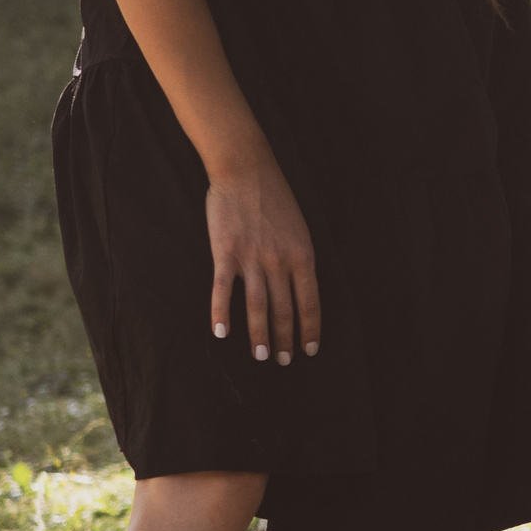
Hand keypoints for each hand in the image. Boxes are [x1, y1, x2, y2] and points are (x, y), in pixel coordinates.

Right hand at [205, 164, 320, 363]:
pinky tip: (220, 333)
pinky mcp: (226, 252)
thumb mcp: (300, 229)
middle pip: (283, 310)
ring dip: (259, 336)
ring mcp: (252, 258)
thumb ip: (300, 259)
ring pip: (257, 306)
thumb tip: (301, 291)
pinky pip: (223, 290)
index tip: (310, 349)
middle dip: (286, 339)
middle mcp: (279, 260)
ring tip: (261, 356)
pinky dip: (221, 313)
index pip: (310, 302)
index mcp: (303, 255)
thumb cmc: (275, 198)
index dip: (310, 329)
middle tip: (285, 361)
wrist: (246, 170)